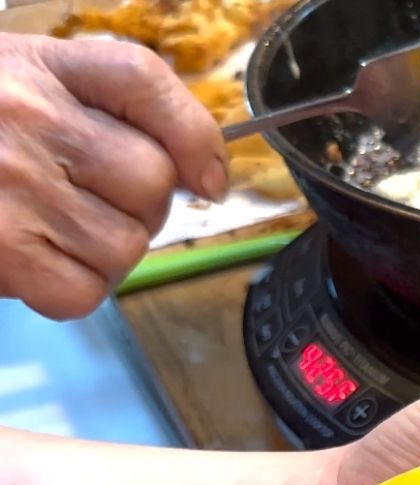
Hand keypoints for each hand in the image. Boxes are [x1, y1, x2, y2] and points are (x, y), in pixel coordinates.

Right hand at [0, 33, 225, 318]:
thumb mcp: (23, 84)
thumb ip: (106, 109)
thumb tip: (204, 177)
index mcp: (37, 65)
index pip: (141, 80)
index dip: (193, 136)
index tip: (206, 178)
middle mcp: (28, 116)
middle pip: (151, 181)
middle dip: (140, 208)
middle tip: (93, 205)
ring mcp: (15, 184)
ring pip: (126, 245)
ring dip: (106, 253)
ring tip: (57, 234)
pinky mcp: (2, 250)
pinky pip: (84, 291)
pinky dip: (72, 289)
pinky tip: (38, 263)